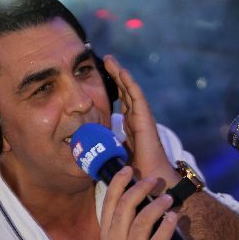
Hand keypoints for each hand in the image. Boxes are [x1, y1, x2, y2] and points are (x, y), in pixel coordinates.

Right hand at [100, 166, 177, 239]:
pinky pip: (159, 239)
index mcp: (107, 234)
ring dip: (158, 205)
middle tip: (154, 179)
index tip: (128, 168)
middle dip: (140, 187)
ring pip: (143, 220)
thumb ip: (121, 227)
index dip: (118, 182)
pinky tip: (175, 217)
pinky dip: (168, 225)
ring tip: (168, 197)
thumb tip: (135, 203)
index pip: (109, 202)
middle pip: (126, 205)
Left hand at [104, 55, 179, 190]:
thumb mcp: (114, 155)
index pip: (122, 102)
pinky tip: (121, 72)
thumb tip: (89, 146)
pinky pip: (137, 96)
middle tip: (105, 60)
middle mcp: (137, 119)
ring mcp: (142, 118)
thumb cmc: (134, 172)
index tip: (103, 77)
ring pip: (130, 90)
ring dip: (120, 74)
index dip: (114, 88)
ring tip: (110, 60)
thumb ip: (106, 147)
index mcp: (130, 126)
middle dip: (116, 75)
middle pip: (126, 92)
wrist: (149, 180)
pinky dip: (129, 83)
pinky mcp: (145, 119)